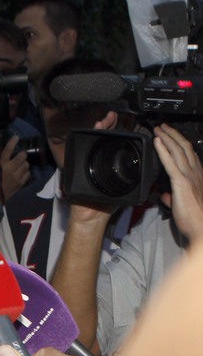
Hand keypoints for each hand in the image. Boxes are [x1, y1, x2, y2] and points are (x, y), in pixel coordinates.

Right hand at [0, 135, 29, 200]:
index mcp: (1, 164)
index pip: (8, 150)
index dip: (13, 142)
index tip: (16, 137)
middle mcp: (10, 169)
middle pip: (22, 156)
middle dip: (22, 154)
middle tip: (19, 155)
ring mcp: (17, 177)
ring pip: (26, 165)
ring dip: (24, 163)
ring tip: (20, 165)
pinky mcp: (20, 184)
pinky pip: (28, 174)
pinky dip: (26, 172)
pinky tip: (21, 172)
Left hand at [154, 123, 202, 242]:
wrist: (202, 229)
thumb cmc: (194, 219)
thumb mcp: (181, 204)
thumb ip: (173, 197)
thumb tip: (164, 195)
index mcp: (197, 177)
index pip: (189, 155)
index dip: (180, 144)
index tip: (171, 137)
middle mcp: (196, 173)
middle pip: (184, 148)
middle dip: (173, 135)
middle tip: (162, 126)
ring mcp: (190, 176)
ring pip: (178, 150)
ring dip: (167, 137)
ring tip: (158, 129)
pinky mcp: (181, 182)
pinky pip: (170, 162)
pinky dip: (163, 150)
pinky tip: (157, 142)